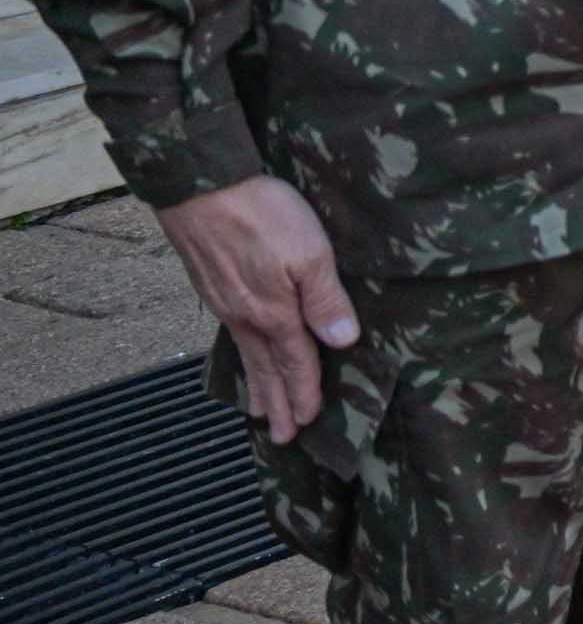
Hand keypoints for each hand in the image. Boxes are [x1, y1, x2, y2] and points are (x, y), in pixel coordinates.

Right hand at [157, 178, 356, 443]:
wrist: (200, 185)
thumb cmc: (261, 213)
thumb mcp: (310, 252)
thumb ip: (326, 299)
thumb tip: (341, 341)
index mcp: (274, 313)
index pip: (296, 363)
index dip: (305, 393)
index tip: (309, 423)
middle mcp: (247, 316)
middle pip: (266, 369)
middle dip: (276, 403)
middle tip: (280, 438)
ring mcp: (225, 303)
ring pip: (246, 355)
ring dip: (256, 386)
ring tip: (258, 411)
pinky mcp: (213, 286)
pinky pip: (231, 336)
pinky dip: (240, 357)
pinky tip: (242, 356)